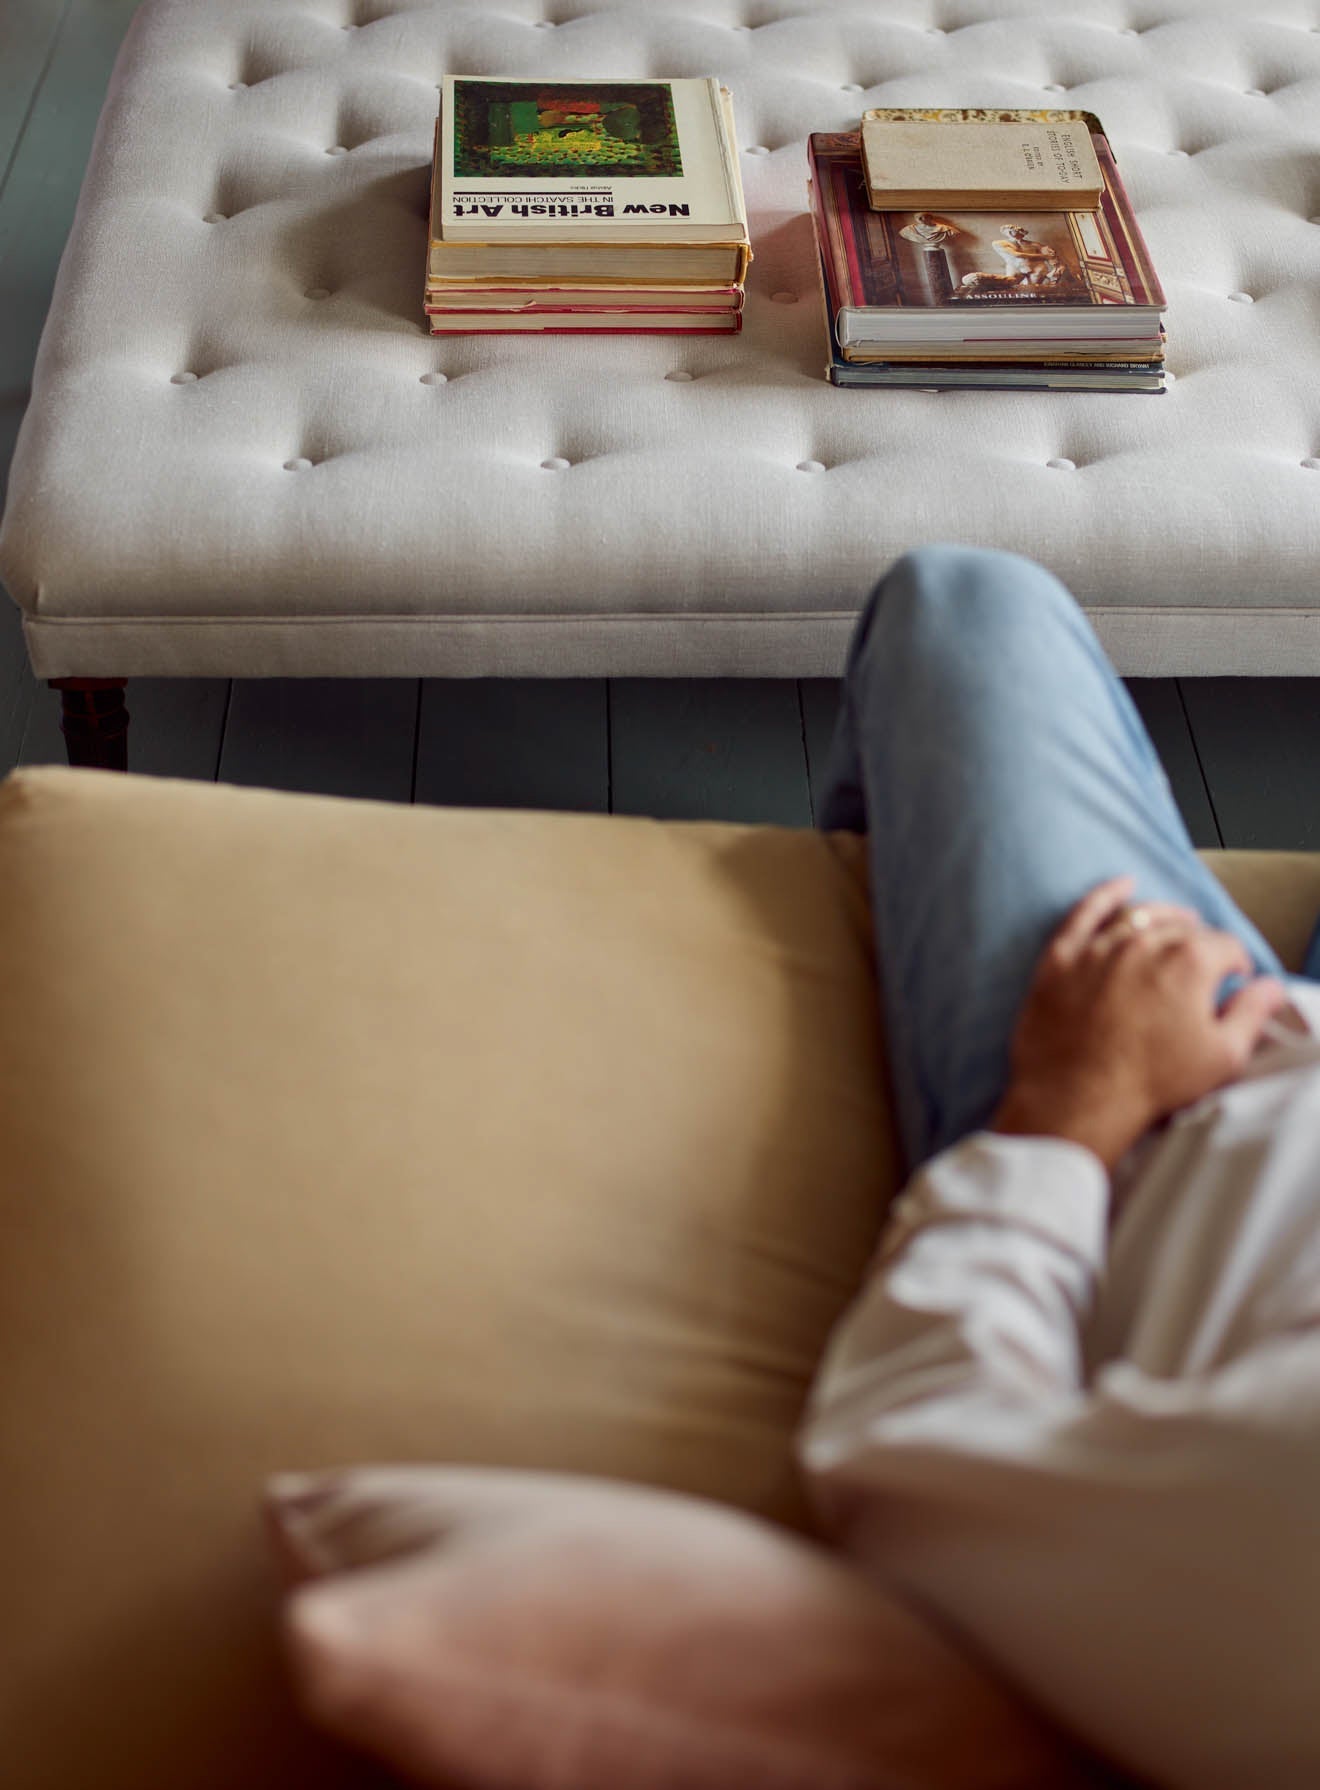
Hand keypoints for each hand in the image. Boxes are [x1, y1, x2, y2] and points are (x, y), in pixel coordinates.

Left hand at [989, 875, 1289, 1171]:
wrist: (1078, 1098)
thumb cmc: (1152, 1082)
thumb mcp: (1221, 1057)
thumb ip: (1251, 1014)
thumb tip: (1270, 987)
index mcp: (1189, 962)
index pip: (1225, 947)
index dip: (1235, 965)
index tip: (1233, 982)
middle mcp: (1144, 942)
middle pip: (1183, 929)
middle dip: (1201, 944)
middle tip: (1203, 966)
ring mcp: (1098, 947)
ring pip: (1140, 916)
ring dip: (1164, 917)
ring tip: (1177, 924)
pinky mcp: (1061, 957)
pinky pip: (1084, 912)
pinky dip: (1105, 895)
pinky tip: (1121, 885)